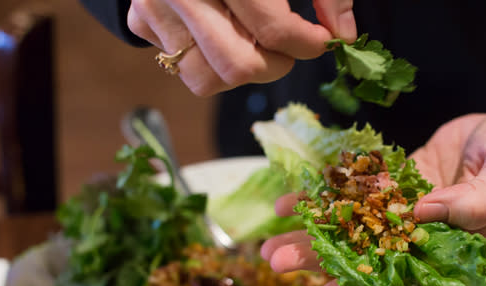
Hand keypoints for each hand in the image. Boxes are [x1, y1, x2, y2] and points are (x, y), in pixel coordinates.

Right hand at [127, 0, 355, 95]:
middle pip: (238, 65)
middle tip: (287, 48)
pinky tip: (221, 29)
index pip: (274, 30)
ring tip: (254, 42)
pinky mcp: (141, 18)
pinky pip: (180, 65)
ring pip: (205, 79)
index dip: (308, 44)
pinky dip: (208, 58)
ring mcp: (155, 6)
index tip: (321, 41)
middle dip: (276, 66)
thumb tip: (344, 35)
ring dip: (240, 71)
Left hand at [261, 109, 485, 285]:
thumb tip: (422, 214)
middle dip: (319, 260)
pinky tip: (290, 202)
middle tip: (276, 263)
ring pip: (350, 224)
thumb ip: (475, 202)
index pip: (397, 276)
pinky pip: (352, 190)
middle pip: (362, 252)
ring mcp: (399, 207)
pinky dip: (323, 196)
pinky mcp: (389, 182)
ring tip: (268, 242)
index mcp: (445, 246)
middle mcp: (416, 233)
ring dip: (311, 231)